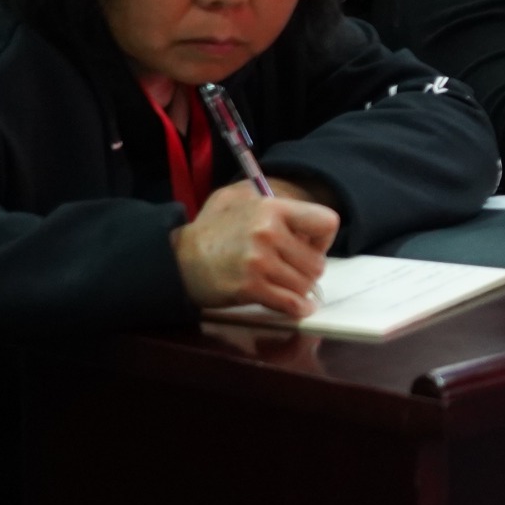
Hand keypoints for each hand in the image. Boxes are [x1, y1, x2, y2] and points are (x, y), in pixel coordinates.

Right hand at [172, 181, 338, 316]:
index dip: (322, 238)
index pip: (327, 223)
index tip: (310, 245)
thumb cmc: (211, 227)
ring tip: (287, 284)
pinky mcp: (249, 288)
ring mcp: (259, 262)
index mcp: (272, 208)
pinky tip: (296, 307)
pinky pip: (289, 303)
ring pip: (305, 285)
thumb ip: (273, 199)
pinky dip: (296, 308)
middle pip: (317, 262)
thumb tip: (302, 217)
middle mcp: (268, 233)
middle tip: (294, 270)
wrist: (177, 258)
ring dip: (299, 289)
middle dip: (309, 269)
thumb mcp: (238, 196)